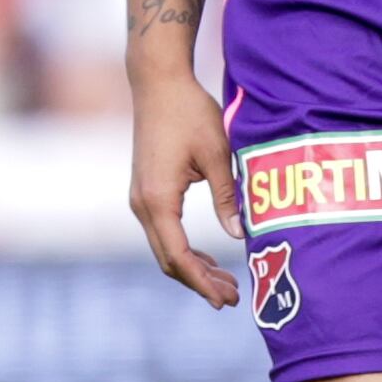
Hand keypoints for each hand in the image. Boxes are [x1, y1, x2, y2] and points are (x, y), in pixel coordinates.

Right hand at [129, 69, 243, 308]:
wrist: (158, 83)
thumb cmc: (190, 112)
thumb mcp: (217, 153)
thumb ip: (227, 196)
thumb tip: (240, 235)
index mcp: (158, 200)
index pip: (178, 256)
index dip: (202, 282)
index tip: (225, 299)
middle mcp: (143, 204)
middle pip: (168, 259)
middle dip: (199, 282)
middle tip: (231, 297)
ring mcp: (141, 198)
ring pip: (164, 248)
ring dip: (192, 267)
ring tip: (225, 282)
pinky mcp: (146, 191)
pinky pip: (163, 232)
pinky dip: (184, 249)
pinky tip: (207, 257)